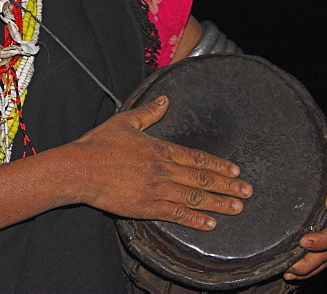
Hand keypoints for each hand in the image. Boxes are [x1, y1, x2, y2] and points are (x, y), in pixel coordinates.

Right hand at [68, 95, 252, 230]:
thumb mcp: (125, 121)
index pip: (197, 157)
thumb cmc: (99, 144)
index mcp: (160, 149)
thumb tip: (165, 101)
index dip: (218, 164)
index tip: (236, 169)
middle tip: (247, 191)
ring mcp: (156, 190)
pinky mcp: (146, 207)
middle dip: (227, 185)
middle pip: (202, 178)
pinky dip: (195, 220)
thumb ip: (148, 113)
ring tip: (237, 207)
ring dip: (218, 203)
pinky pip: (176, 214)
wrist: (79, 169)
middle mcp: (163, 170)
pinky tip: (210, 224)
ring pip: (194, 198)